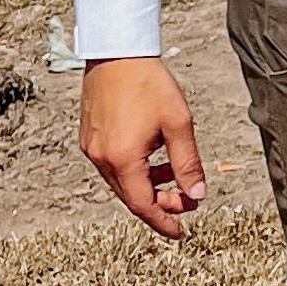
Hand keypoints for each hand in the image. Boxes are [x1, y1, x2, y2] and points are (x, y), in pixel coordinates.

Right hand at [79, 57, 206, 239]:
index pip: (143, 205)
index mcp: (122, 159)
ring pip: (121, 182)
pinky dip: (134, 171)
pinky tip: (153, 157)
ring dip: (147, 186)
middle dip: (159, 205)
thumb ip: (187, 163)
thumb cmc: (149, 83)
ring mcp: (91, 148)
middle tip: (186, 201)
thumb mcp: (178, 124)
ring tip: (173, 174)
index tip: (180, 233)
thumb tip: (197, 195)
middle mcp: (101, 158)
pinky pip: (113, 166)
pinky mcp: (89, 137)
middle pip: (131, 197)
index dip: (163, 222)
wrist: (116, 52)